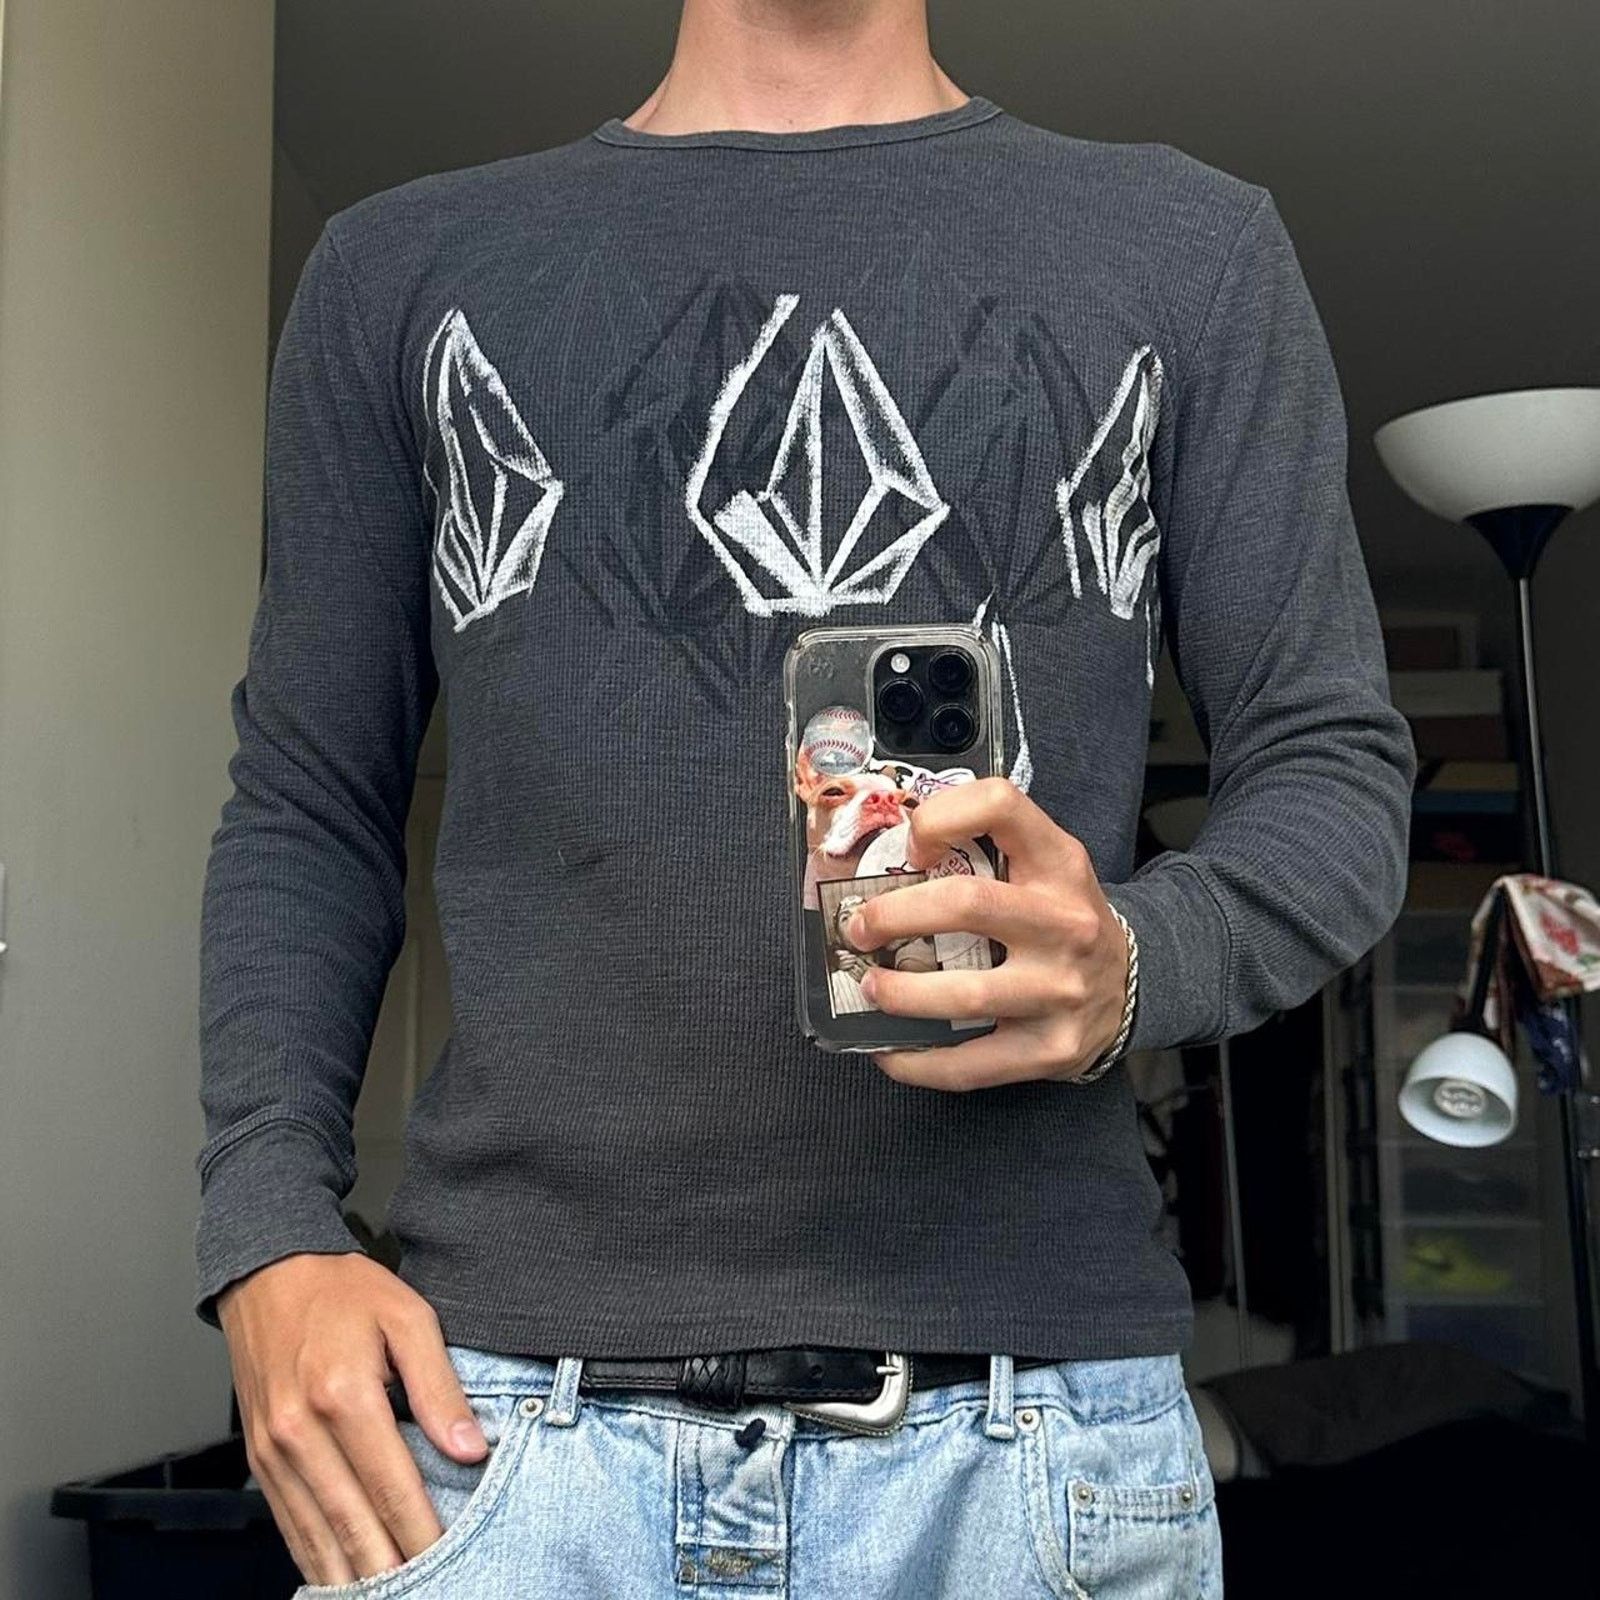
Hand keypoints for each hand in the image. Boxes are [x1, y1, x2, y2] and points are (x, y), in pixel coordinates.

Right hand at [218, 1252, 487, 1585]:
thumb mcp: (409, 1318)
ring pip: (316, 1538)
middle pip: (353, 1526)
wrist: (268, 1273)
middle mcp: (300, 1432)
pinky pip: (289, 1524)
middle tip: (429, 1590)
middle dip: (392, 1570)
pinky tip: (342, 1578)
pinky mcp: (260, 1459)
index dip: (424, 1535)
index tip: (454, 1562)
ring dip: (353, 1577)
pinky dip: (316, 1558)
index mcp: (342, 1396)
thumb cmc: (342, 1290)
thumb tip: (470, 1447)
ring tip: (390, 1596)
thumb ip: (440, 1386)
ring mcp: (274, 1451)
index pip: (393, 1488)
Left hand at [845, 778, 1130, 1090]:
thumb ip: (981, 849)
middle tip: (858, 931)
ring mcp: (1062, 990)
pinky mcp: (1052, 1049)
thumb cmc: (1058, 916)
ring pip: (963, 994)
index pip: (999, 806)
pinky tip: (888, 1050)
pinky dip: (916, 1062)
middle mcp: (1066, 923)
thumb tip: (884, 859)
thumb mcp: (1042, 864)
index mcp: (1059, 862)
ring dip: (898, 994)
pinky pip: (970, 1064)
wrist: (1133, 983)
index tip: (909, 849)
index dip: (939, 819)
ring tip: (869, 987)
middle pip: (965, 904)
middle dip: (892, 916)